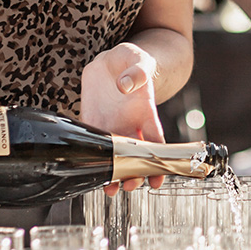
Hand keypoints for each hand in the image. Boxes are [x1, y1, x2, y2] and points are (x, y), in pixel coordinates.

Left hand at [81, 44, 164, 190]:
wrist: (112, 62)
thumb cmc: (131, 61)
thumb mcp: (138, 59)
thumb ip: (137, 71)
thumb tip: (125, 85)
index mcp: (145, 112)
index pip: (155, 142)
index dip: (158, 162)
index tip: (157, 179)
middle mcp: (130, 124)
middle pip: (135, 156)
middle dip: (134, 173)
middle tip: (130, 185)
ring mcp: (111, 126)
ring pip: (113, 156)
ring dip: (113, 174)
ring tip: (110, 190)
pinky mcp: (92, 122)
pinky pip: (92, 144)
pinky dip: (92, 160)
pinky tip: (91, 174)